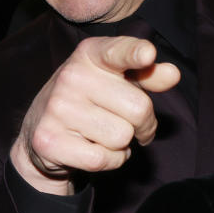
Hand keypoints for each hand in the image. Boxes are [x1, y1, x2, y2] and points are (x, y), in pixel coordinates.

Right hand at [10, 36, 180, 196]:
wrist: (41, 130)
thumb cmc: (90, 100)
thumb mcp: (116, 81)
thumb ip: (147, 76)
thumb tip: (172, 74)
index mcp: (89, 55)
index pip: (117, 52)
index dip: (134, 54)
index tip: (147, 55)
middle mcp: (71, 76)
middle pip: (139, 109)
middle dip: (144, 124)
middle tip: (131, 125)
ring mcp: (58, 108)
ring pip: (122, 137)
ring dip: (122, 144)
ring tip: (104, 135)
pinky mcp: (49, 140)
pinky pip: (104, 159)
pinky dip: (109, 161)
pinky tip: (93, 149)